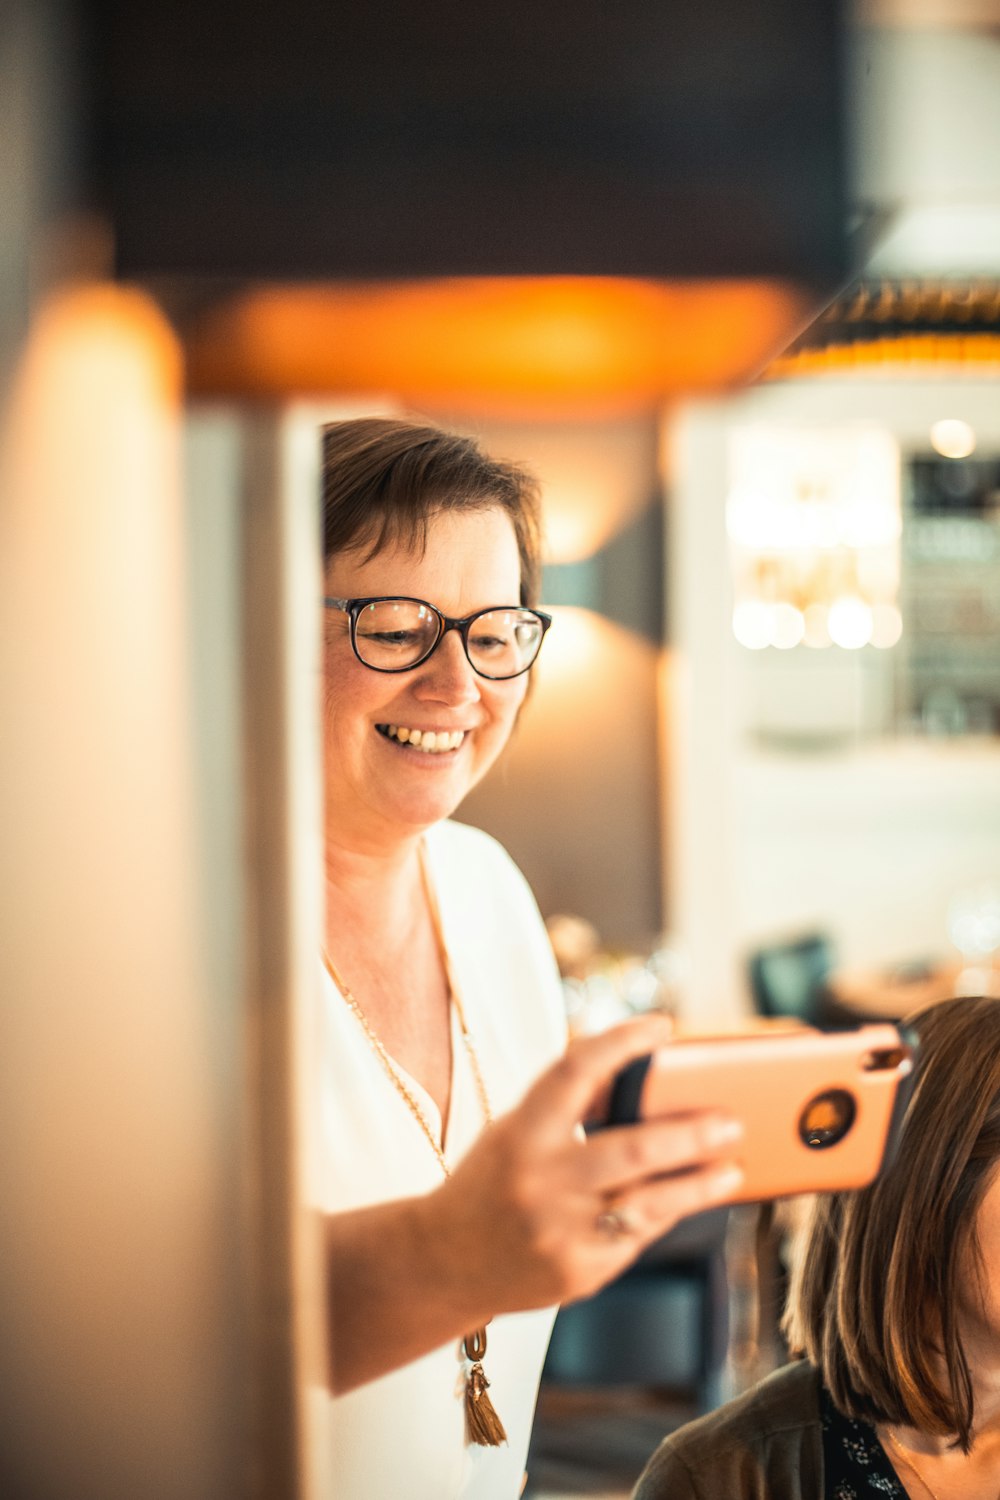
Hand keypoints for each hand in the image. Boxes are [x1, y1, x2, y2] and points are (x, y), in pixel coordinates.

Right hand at [429, 1014, 744, 1318]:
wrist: (443, 1261)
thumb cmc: (491, 1183)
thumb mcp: (516, 1131)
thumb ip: (568, 1105)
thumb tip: (633, 1067)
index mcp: (521, 1133)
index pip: (574, 1072)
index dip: (621, 1043)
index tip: (662, 1027)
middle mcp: (541, 1181)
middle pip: (632, 1150)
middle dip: (690, 1134)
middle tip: (729, 1120)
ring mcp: (562, 1232)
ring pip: (649, 1204)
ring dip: (699, 1184)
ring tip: (731, 1167)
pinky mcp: (580, 1272)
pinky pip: (638, 1236)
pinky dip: (666, 1213)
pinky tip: (688, 1199)